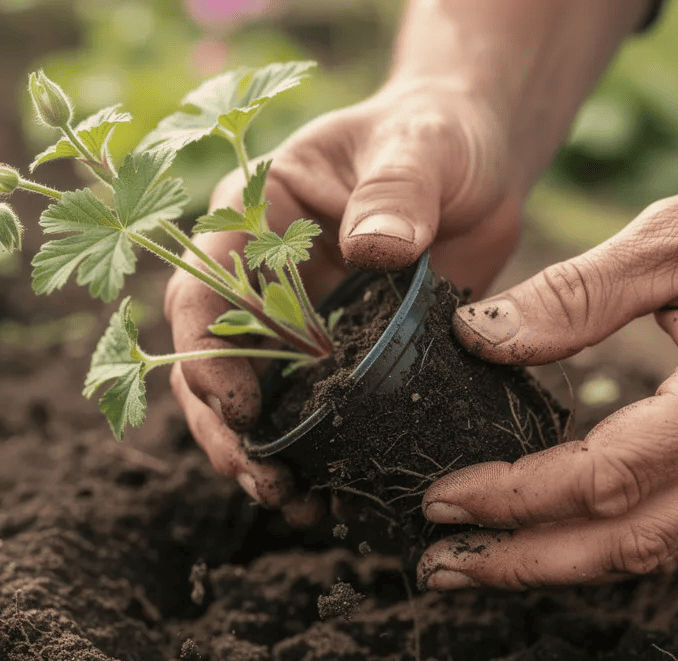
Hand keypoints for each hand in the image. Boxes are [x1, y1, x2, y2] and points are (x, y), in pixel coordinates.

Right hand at [166, 82, 524, 519]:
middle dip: (222, 424)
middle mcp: (258, 275)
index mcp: (254, 213)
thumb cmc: (435, 140)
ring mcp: (293, 323)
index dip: (205, 347)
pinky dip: (314, 457)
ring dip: (259, 454)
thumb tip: (374, 247)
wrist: (472, 168)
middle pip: (209, 356)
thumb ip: (397, 191)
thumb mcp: (420, 149)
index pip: (204, 282)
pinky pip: (311, 414)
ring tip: (291, 502)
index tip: (236, 402)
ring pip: (252, 397)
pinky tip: (332, 498)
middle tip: (259, 478)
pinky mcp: (336, 359)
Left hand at [417, 141, 677, 589]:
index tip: (443, 497)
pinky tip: (560, 532)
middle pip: (628, 542)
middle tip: (439, 568)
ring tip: (482, 565)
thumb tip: (483, 337)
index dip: (517, 496)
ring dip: (564, 563)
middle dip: (526, 563)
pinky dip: (613, 539)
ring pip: (657, 546)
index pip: (606, 475)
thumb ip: (580, 291)